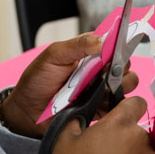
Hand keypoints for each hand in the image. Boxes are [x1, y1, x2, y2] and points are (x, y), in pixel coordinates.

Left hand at [1, 34, 138, 137]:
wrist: (27, 113)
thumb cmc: (36, 81)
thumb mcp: (53, 56)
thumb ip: (77, 45)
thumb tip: (103, 40)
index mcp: (88, 53)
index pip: (113, 43)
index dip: (120, 44)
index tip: (120, 48)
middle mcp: (98, 70)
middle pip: (125, 64)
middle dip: (122, 67)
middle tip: (107, 72)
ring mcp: (101, 89)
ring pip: (127, 84)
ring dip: (121, 85)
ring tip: (103, 89)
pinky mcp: (102, 108)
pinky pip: (119, 106)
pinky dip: (116, 104)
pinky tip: (101, 103)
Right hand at [49, 97, 154, 153]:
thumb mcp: (63, 141)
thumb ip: (75, 121)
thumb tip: (79, 116)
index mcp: (121, 124)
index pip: (137, 102)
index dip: (127, 107)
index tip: (118, 116)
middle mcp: (140, 139)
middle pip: (136, 129)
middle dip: (123, 135)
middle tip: (103, 149)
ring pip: (141, 150)